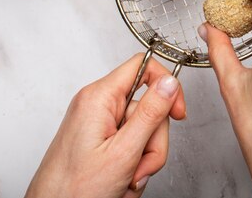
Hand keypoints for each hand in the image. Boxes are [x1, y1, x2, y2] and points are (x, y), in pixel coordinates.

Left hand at [25, 54, 185, 197]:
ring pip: (144, 130)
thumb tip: (169, 83)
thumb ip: (150, 114)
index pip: (143, 66)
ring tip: (129, 178)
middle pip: (149, 107)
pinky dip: (134, 163)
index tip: (178, 111)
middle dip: (153, 140)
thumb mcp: (123, 152)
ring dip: (144, 158)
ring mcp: (99, 124)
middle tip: (140, 165)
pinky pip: (133, 143)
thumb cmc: (73, 190)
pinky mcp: (101, 140)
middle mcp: (98, 106)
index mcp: (98, 98)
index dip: (167, 85)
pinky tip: (123, 180)